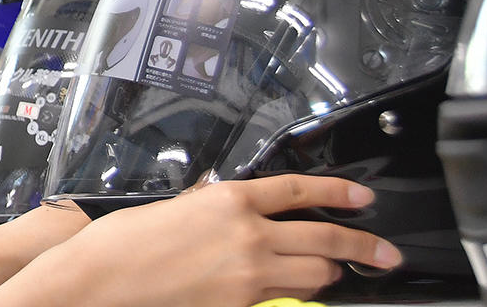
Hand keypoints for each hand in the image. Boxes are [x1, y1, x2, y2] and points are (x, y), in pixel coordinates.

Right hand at [22, 175, 401, 306]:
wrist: (101, 280)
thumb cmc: (124, 242)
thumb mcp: (175, 207)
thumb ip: (213, 206)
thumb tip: (233, 208)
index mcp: (229, 200)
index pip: (300, 191)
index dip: (339, 192)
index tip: (362, 197)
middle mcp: (247, 235)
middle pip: (325, 237)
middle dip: (363, 246)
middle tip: (384, 252)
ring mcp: (248, 274)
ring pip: (316, 274)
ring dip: (329, 272)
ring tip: (336, 271)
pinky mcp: (242, 304)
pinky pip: (287, 298)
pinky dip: (298, 293)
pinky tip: (299, 291)